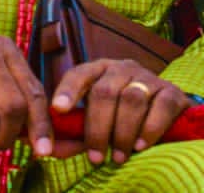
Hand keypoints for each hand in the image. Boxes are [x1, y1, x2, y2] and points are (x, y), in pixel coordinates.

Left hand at [50, 59, 191, 164]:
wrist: (165, 107)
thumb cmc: (121, 112)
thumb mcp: (98, 115)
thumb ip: (77, 130)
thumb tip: (52, 150)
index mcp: (98, 69)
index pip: (79, 74)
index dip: (67, 90)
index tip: (58, 109)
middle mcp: (122, 68)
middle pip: (104, 92)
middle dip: (97, 127)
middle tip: (95, 156)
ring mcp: (148, 78)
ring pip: (131, 99)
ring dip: (122, 132)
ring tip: (118, 156)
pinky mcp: (172, 92)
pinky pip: (161, 107)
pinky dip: (149, 129)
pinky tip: (140, 146)